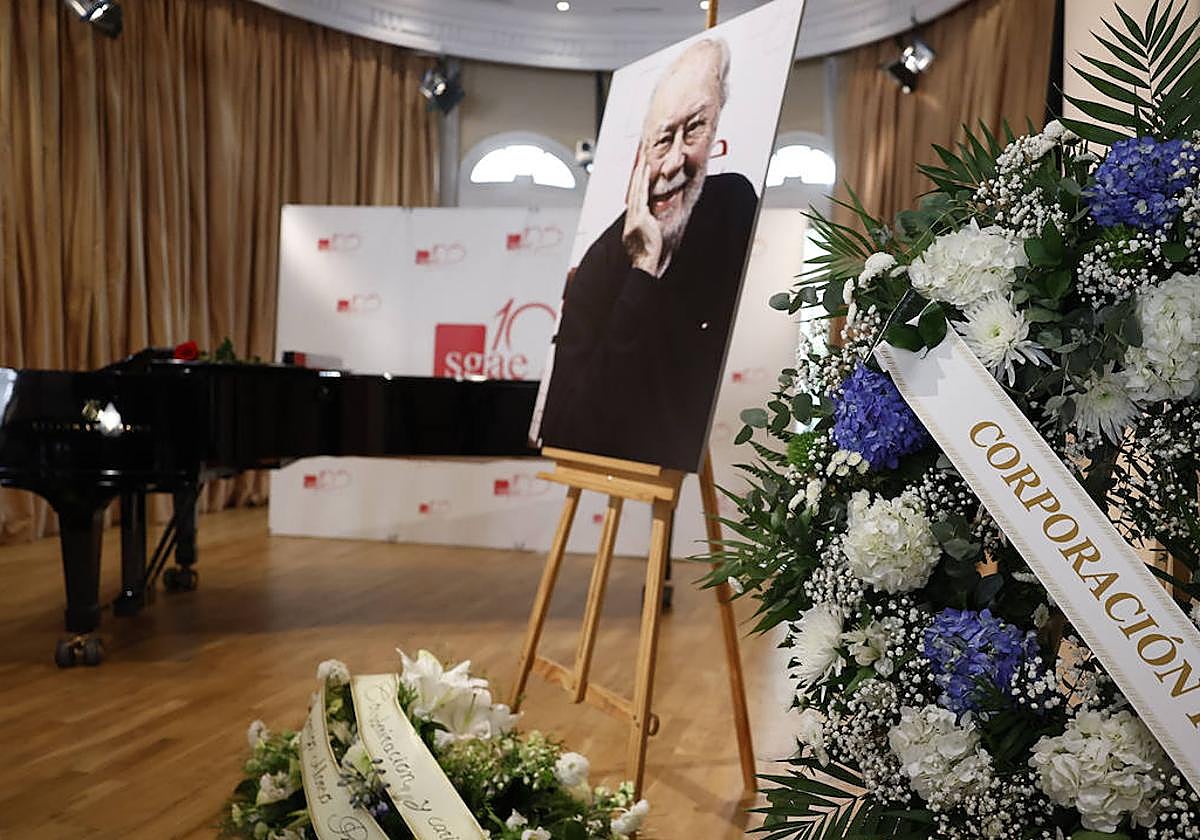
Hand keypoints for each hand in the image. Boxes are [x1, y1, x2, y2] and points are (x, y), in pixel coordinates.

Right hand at [622, 148, 663, 276]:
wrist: (644, 264)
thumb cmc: (648, 254)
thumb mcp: (647, 236)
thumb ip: (648, 224)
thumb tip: (653, 215)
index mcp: (632, 222)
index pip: (634, 199)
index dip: (636, 186)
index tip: (638, 174)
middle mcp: (631, 218)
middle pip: (633, 192)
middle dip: (636, 176)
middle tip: (639, 161)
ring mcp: (634, 218)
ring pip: (636, 191)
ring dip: (640, 176)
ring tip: (643, 163)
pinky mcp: (640, 219)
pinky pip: (641, 197)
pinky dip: (643, 184)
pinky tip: (646, 174)